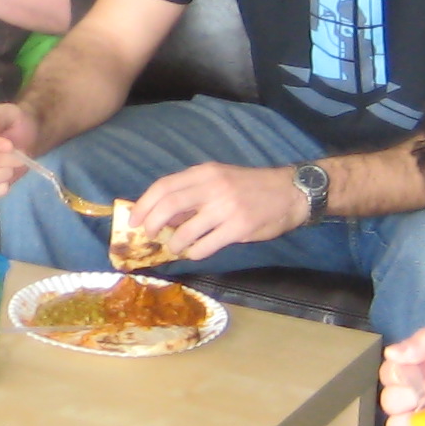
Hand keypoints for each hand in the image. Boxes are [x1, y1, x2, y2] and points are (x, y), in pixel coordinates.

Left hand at [127, 161, 306, 262]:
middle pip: (168, 206)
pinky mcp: (239, 228)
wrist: (290, 192)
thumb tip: (163, 214)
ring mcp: (226, 208)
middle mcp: (213, 187)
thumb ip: (193, 193)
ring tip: (175, 247)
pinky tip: (195, 252)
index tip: (134, 219)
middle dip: (152, 224)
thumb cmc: (250, 187)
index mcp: (205, 172)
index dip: (144, 204)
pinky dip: (195, 253)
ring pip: (185, 231)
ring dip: (174, 244)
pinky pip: (206, 246)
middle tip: (148, 235)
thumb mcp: (220, 179)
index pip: (164, 186)